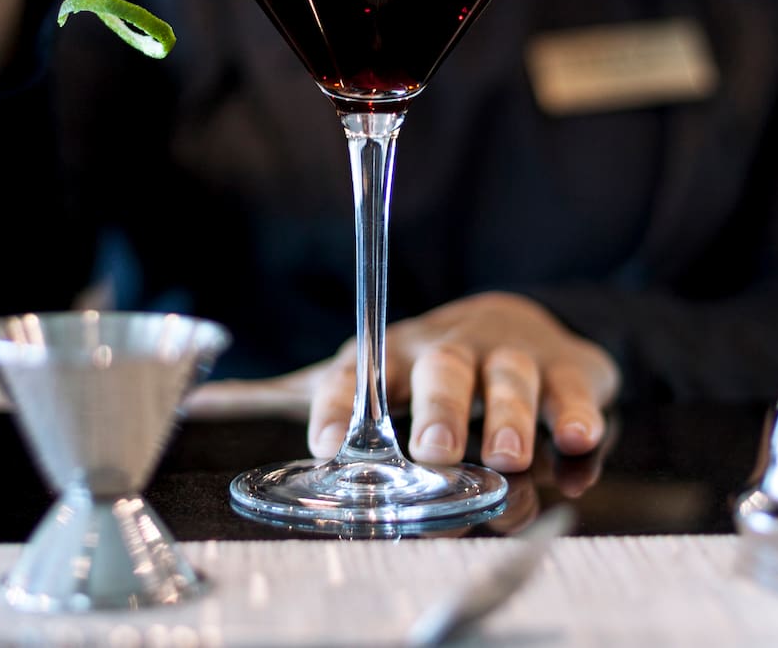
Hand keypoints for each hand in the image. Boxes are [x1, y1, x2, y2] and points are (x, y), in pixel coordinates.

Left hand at [191, 293, 618, 472]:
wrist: (520, 320)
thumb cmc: (425, 367)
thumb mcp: (362, 375)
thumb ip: (299, 396)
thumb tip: (197, 398)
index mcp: (392, 356)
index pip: (358, 375)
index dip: (343, 409)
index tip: (332, 449)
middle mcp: (449, 351)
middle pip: (441, 372)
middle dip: (437, 412)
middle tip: (432, 453)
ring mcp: (511, 356)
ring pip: (510, 380)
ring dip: (510, 419)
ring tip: (506, 458)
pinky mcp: (568, 369)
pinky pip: (576, 392)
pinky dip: (580, 420)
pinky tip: (578, 450)